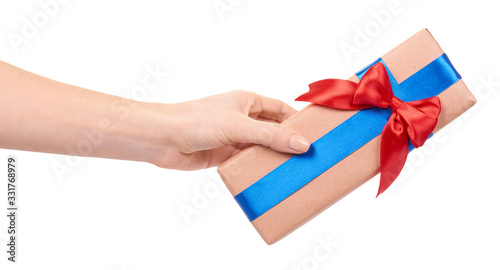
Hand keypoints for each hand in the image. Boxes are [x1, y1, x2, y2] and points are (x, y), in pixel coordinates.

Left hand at [148, 90, 310, 169]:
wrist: (163, 138)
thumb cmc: (196, 120)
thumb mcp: (239, 126)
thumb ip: (271, 136)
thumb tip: (302, 144)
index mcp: (247, 101)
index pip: (280, 109)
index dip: (297, 119)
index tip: (316, 132)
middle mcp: (241, 118)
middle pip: (272, 130)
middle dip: (288, 142)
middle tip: (309, 156)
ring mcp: (233, 137)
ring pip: (260, 148)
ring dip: (273, 158)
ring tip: (295, 170)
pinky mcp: (224, 155)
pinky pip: (246, 162)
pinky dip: (257, 169)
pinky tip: (270, 178)